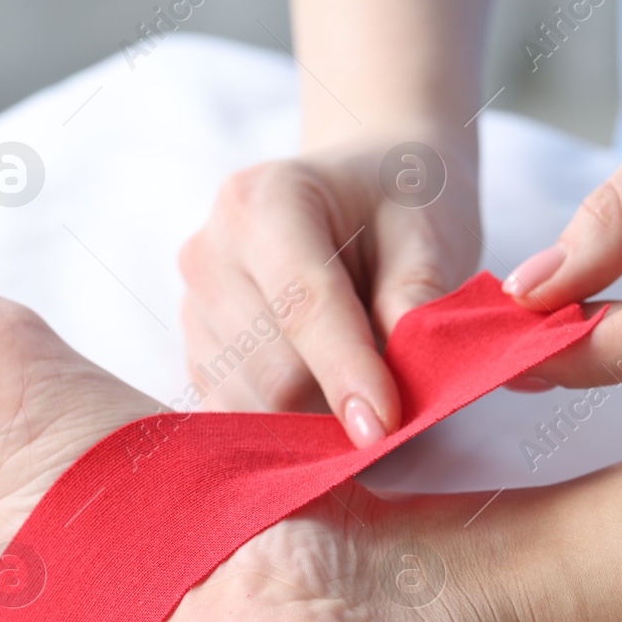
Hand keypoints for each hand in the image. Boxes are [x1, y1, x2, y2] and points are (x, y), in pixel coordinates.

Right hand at [178, 129, 478, 443]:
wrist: (359, 192)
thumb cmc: (398, 207)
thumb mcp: (428, 238)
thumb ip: (414, 309)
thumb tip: (395, 404)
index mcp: (264, 202)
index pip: (302, 308)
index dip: (347, 374)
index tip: (386, 429)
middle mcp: (210, 252)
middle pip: (272, 372)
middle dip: (337, 404)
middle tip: (397, 410)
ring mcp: (193, 305)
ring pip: (251, 404)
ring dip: (314, 420)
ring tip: (362, 387)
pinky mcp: (194, 351)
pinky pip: (235, 416)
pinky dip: (284, 429)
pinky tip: (324, 400)